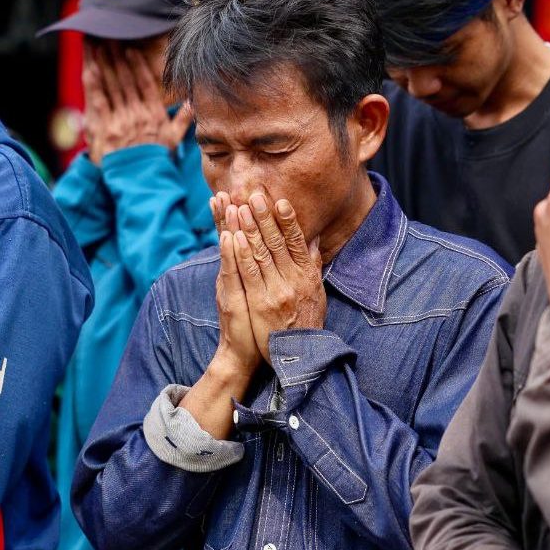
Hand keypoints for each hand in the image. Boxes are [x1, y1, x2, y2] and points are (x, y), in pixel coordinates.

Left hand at [82, 45, 190, 164]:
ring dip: (104, 64)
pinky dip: (95, 83)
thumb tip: (193, 103)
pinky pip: (99, 100)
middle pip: (126, 80)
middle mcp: (138, 113)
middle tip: (109, 40)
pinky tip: (91, 67)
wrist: (141, 182)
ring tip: (98, 46)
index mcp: (154, 114)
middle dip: (117, 58)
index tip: (130, 50)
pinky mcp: (106, 127)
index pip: (145, 84)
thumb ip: (183, 120)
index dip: (137, 66)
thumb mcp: (173, 141)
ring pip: (112, 86)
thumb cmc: (156, 161)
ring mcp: (121, 119)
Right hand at [212, 202, 261, 373]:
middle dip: (227, 214)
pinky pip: (231, 271)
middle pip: (229, 237)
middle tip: (225, 190)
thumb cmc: (256, 324)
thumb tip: (278, 249)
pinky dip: (229, 253)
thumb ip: (262, 271)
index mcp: (239, 272)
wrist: (241, 354)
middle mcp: (231, 275)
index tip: (230, 194)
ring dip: (225, 225)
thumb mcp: (257, 294)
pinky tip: (229, 236)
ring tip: (224, 202)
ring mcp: (229, 285)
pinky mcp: (230, 298)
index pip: (236, 238)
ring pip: (228, 250)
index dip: (232, 217)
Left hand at [228, 194, 325, 358]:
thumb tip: (312, 239)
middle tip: (254, 194)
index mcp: (307, 276)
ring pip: (260, 253)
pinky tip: (233, 236)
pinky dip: (240, 252)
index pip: (297, 242)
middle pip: (276, 242)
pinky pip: (248, 273)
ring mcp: (276, 291)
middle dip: (264, 216)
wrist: (298, 355)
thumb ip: (312, 265)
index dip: (288, 220)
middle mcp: (293, 280)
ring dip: (248, 228)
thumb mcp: (317, 292)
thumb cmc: (306, 322)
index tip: (280, 201)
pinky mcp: (260, 302)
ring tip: (240, 207)